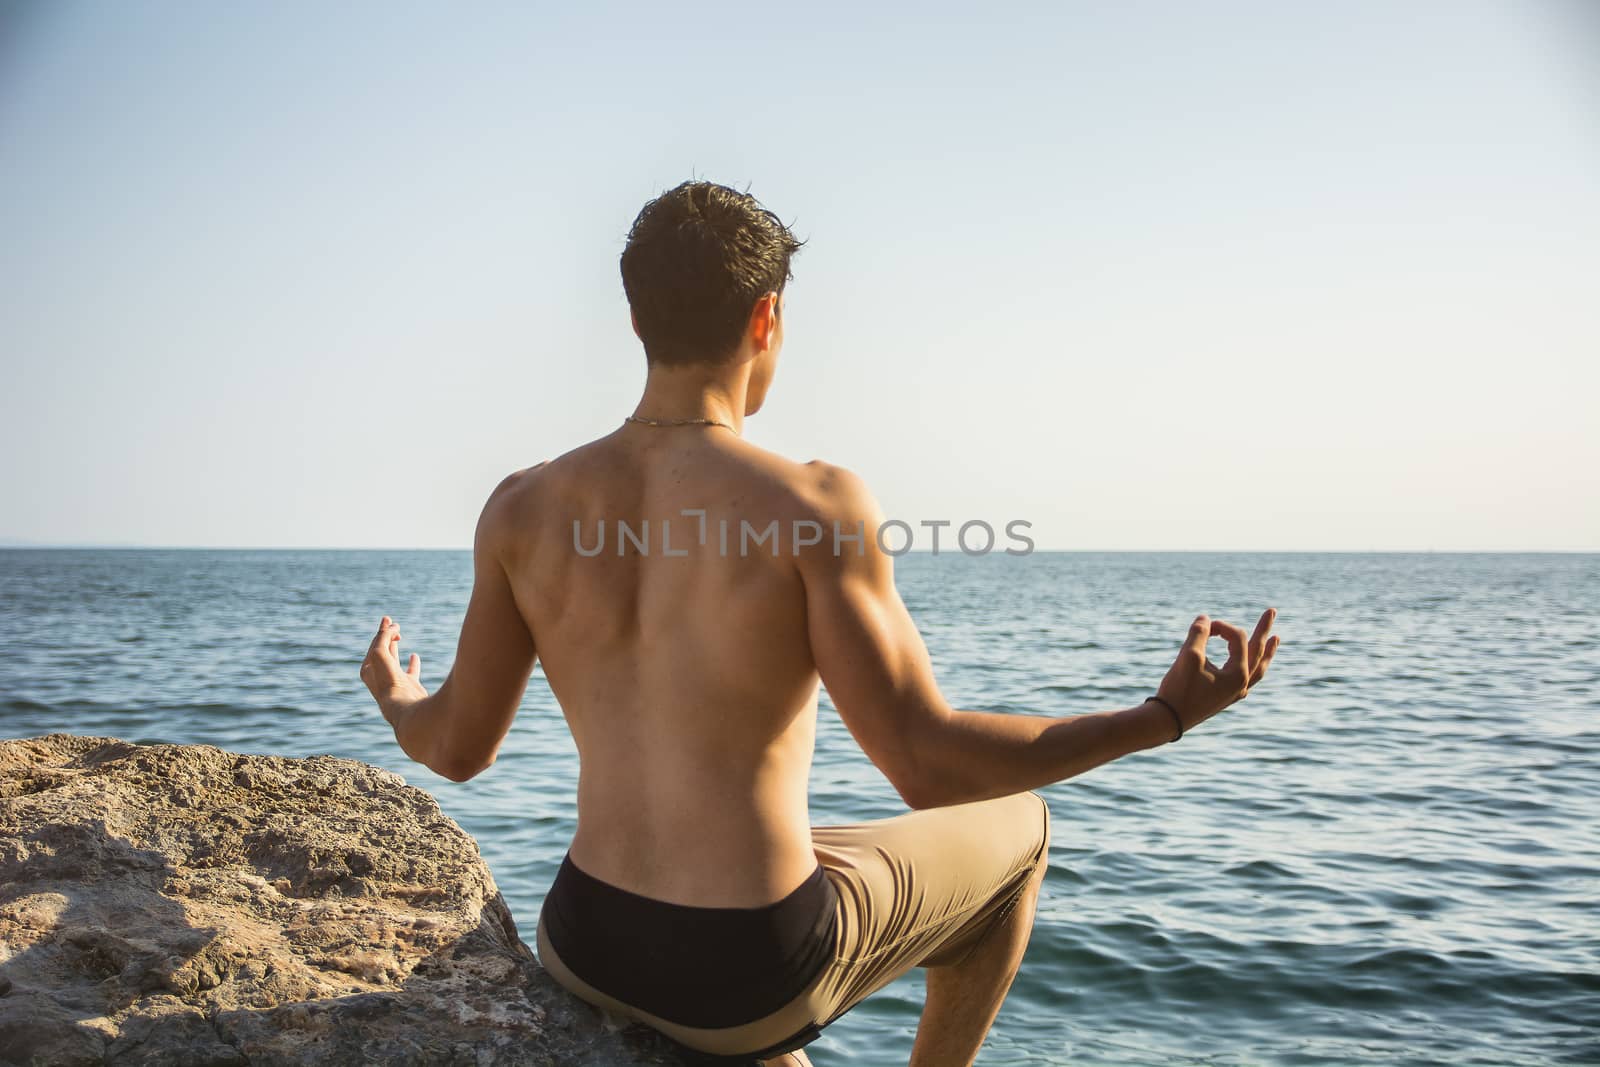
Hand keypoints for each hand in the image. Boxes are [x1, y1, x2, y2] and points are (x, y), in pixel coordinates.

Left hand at [360, 616, 427, 725]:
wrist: (404, 707)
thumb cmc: (388, 681)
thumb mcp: (380, 653)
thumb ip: (384, 637)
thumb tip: (392, 626)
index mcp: (368, 669)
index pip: (374, 644)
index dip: (381, 631)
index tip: (389, 619)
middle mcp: (379, 675)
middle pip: (381, 649)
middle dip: (385, 634)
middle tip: (390, 620)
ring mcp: (394, 680)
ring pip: (393, 659)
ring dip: (394, 646)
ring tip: (399, 635)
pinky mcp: (409, 686)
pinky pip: (410, 670)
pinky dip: (412, 662)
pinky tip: (415, 656)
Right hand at [1155, 609, 1279, 731]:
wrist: (1168, 721)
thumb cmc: (1180, 689)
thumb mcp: (1189, 657)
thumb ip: (1199, 633)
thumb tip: (1205, 618)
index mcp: (1239, 674)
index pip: (1238, 638)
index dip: (1222, 626)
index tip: (1204, 626)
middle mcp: (1242, 684)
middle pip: (1258, 651)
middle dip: (1263, 630)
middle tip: (1272, 611)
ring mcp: (1235, 692)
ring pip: (1257, 668)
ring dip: (1265, 651)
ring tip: (1275, 639)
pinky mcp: (1225, 697)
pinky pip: (1247, 678)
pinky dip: (1252, 666)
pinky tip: (1251, 663)